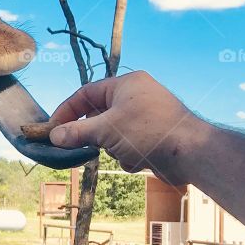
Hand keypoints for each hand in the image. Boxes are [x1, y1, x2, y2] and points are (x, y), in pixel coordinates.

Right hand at [46, 72, 210, 184]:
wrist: (192, 152)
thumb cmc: (149, 132)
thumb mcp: (106, 131)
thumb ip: (77, 132)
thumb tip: (54, 136)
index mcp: (126, 84)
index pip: (86, 93)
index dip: (66, 111)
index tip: (53, 129)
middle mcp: (137, 95)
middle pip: (99, 114)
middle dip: (94, 134)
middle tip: (80, 147)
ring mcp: (147, 115)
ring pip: (113, 132)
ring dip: (114, 147)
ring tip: (124, 153)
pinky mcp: (154, 134)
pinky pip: (129, 143)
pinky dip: (129, 154)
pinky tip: (140, 160)